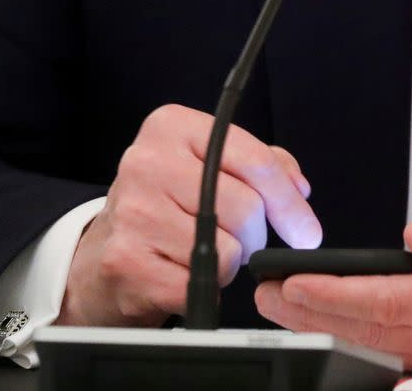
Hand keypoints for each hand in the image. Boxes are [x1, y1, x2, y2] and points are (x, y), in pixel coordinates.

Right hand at [56, 104, 320, 326]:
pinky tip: (182, 271)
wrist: (104, 250)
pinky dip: (206, 286)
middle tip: (236, 239)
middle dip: (255, 235)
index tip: (307, 231)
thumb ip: (264, 165)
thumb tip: (299, 189)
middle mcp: (147, 161)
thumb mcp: (212, 165)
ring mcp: (133, 211)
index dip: (290, 202)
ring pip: (228, 249)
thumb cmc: (170, 203)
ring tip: (201, 250)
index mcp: (173, 126)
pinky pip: (202, 282)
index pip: (255, 161)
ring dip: (229, 261)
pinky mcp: (126, 260)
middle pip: (247, 208)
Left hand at [255, 192, 411, 375]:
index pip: (386, 301)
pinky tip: (335, 329)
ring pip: (383, 353)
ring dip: (330, 333)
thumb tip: (411, 242)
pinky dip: (361, 345)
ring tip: (287, 312)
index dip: (332, 295)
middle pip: (374, 335)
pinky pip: (404, 359)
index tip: (291, 283)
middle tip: (269, 298)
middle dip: (314, 318)